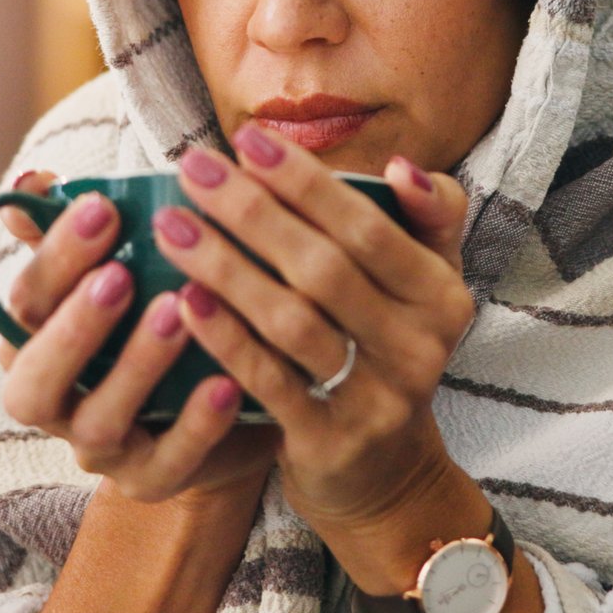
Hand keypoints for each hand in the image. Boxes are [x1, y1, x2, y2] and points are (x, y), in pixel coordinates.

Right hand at [0, 170, 280, 502]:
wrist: (224, 400)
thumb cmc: (160, 314)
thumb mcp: (125, 265)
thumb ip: (79, 227)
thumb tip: (31, 181)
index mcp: (34, 344)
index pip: (23, 303)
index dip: (55, 258)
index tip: (101, 208)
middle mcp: (55, 401)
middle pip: (34, 379)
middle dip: (74, 325)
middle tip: (120, 274)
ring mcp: (100, 448)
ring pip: (99, 422)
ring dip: (135, 366)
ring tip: (177, 314)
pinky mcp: (152, 480)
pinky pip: (168, 462)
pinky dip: (196, 425)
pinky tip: (226, 382)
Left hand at [153, 125, 475, 528]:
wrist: (384, 473)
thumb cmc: (386, 349)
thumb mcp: (424, 284)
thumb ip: (428, 216)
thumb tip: (399, 166)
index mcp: (441, 295)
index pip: (369, 225)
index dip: (306, 182)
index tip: (245, 140)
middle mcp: (420, 347)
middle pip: (324, 267)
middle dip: (252, 211)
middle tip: (190, 169)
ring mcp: (377, 399)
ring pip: (292, 322)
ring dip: (226, 268)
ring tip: (171, 226)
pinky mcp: (331, 442)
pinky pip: (269, 382)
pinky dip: (225, 338)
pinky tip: (183, 300)